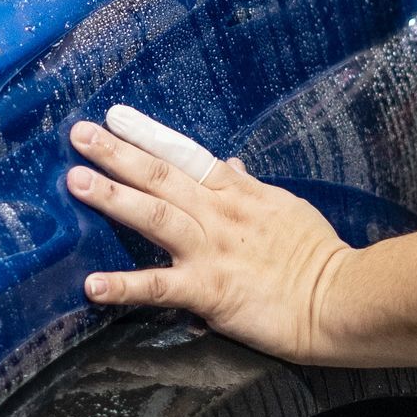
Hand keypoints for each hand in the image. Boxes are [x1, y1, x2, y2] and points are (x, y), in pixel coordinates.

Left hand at [67, 118, 351, 363]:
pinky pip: (159, 287)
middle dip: (117, 153)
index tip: (114, 117)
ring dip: (113, 198)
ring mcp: (212, 250)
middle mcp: (220, 215)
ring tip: (76, 181)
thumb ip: (251, 188)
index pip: (186, 155)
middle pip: (162, 176)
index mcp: (238, 193)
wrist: (340, 299)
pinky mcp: (210, 290)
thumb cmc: (317, 256)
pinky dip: (124, 286)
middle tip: (78, 135)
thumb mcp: (285, 208)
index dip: (148, 135)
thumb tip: (231, 165)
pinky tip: (92, 285)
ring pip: (155, 216)